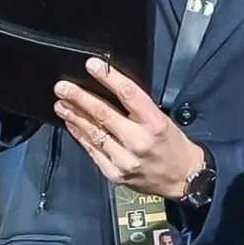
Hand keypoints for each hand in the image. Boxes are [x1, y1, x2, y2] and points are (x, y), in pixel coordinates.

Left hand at [54, 58, 204, 198]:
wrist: (183, 179)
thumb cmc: (173, 145)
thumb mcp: (164, 120)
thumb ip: (139, 108)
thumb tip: (111, 91)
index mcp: (155, 123)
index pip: (128, 94)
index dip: (108, 78)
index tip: (92, 65)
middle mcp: (139, 140)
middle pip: (103, 113)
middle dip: (79, 97)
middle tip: (62, 87)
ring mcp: (124, 158)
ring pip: (93, 132)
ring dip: (74, 116)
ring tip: (61, 104)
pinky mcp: (114, 173)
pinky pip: (92, 150)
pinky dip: (80, 135)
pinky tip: (71, 124)